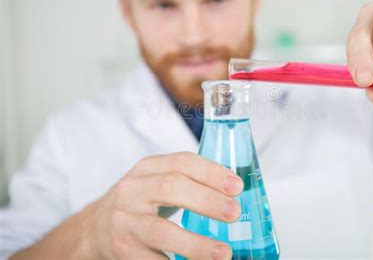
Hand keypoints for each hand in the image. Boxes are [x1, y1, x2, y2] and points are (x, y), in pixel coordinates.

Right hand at [86, 152, 242, 258]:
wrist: (95, 228)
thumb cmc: (139, 203)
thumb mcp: (156, 181)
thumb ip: (188, 180)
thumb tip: (235, 191)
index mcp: (147, 168)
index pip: (182, 162)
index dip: (211, 172)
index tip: (237, 187)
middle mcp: (133, 190)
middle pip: (171, 188)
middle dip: (207, 200)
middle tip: (234, 213)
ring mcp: (125, 221)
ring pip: (160, 231)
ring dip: (195, 243)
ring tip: (223, 253)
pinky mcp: (122, 249)